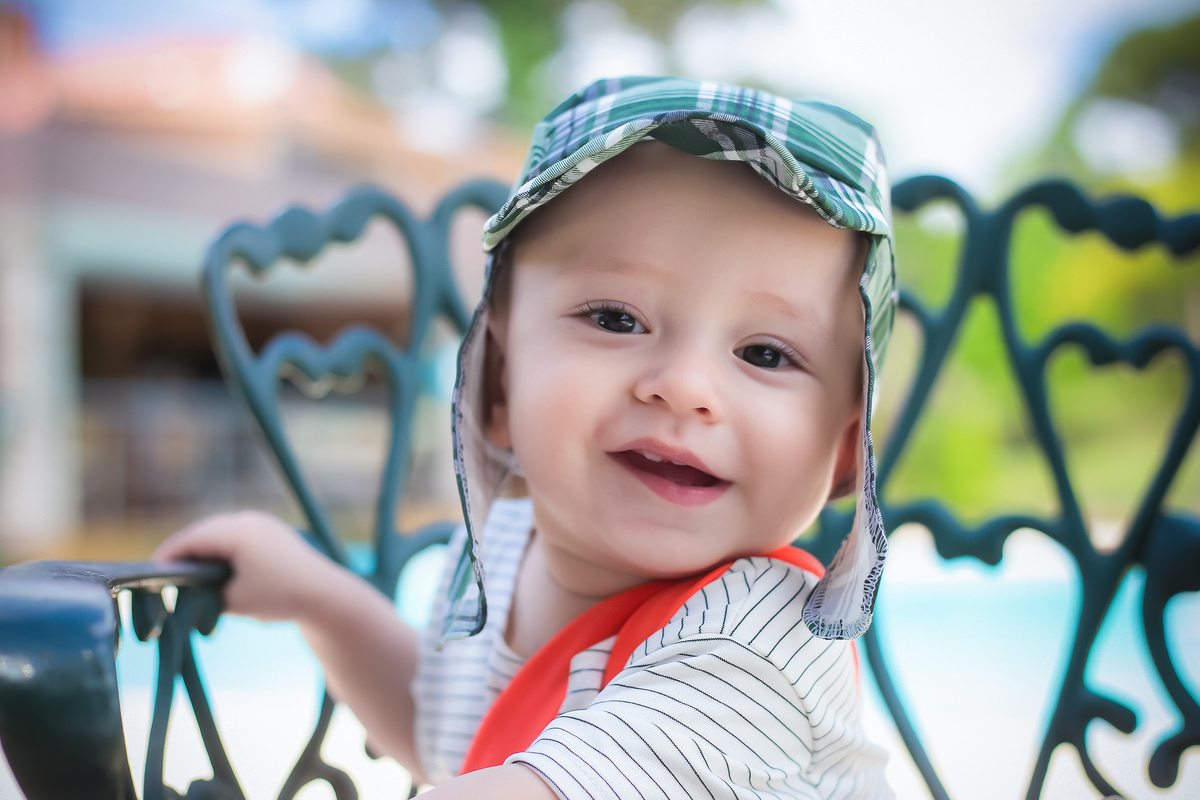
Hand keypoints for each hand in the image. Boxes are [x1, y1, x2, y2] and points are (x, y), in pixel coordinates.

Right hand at [154, 511, 336, 622]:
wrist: (326, 594)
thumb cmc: (280, 597)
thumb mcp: (234, 600)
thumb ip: (206, 593)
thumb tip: (189, 590)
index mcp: (236, 532)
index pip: (191, 540)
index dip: (168, 556)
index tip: (150, 573)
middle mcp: (248, 520)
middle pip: (203, 532)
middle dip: (183, 552)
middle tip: (164, 574)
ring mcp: (262, 523)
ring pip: (220, 532)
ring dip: (204, 549)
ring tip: (187, 572)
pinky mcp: (271, 532)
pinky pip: (237, 535)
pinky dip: (222, 549)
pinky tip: (216, 567)